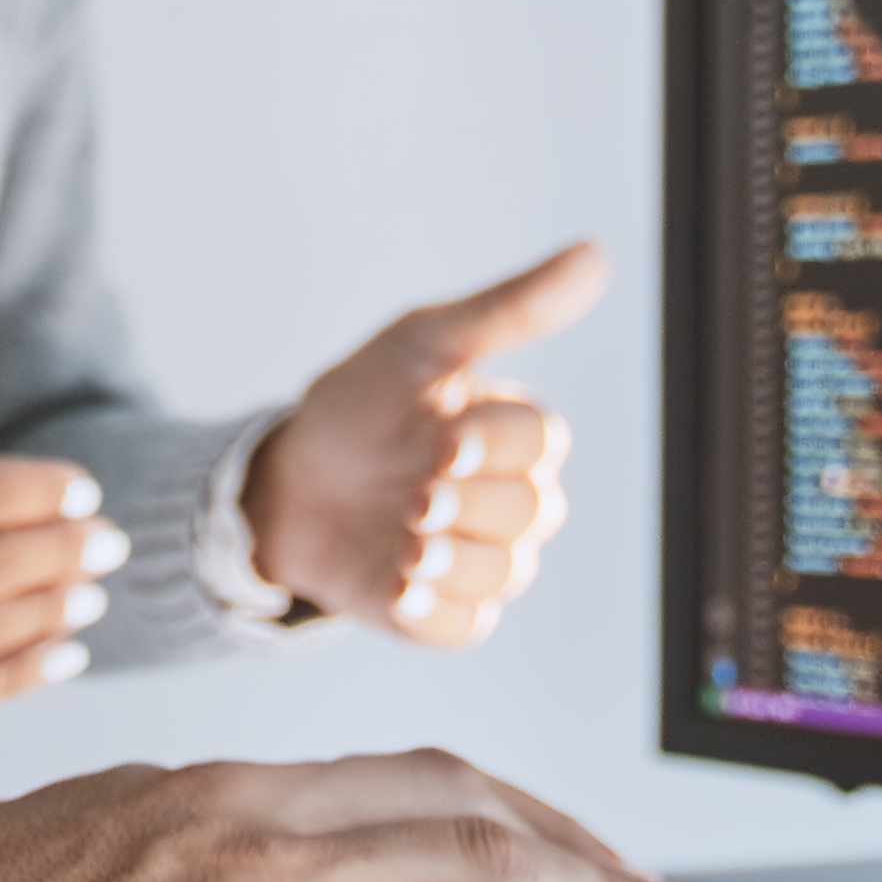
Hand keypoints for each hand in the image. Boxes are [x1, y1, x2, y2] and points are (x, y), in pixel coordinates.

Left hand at [245, 242, 601, 643]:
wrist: (286, 484)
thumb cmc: (361, 405)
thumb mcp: (423, 344)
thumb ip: (509, 310)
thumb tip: (595, 254)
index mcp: (518, 434)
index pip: (542, 443)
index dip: (488, 444)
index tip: (437, 437)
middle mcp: (515, 500)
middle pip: (530, 512)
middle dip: (459, 500)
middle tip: (410, 494)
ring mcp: (486, 561)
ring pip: (505, 572)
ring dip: (442, 554)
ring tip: (397, 538)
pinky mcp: (451, 616)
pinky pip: (467, 627)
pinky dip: (430, 608)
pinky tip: (395, 582)